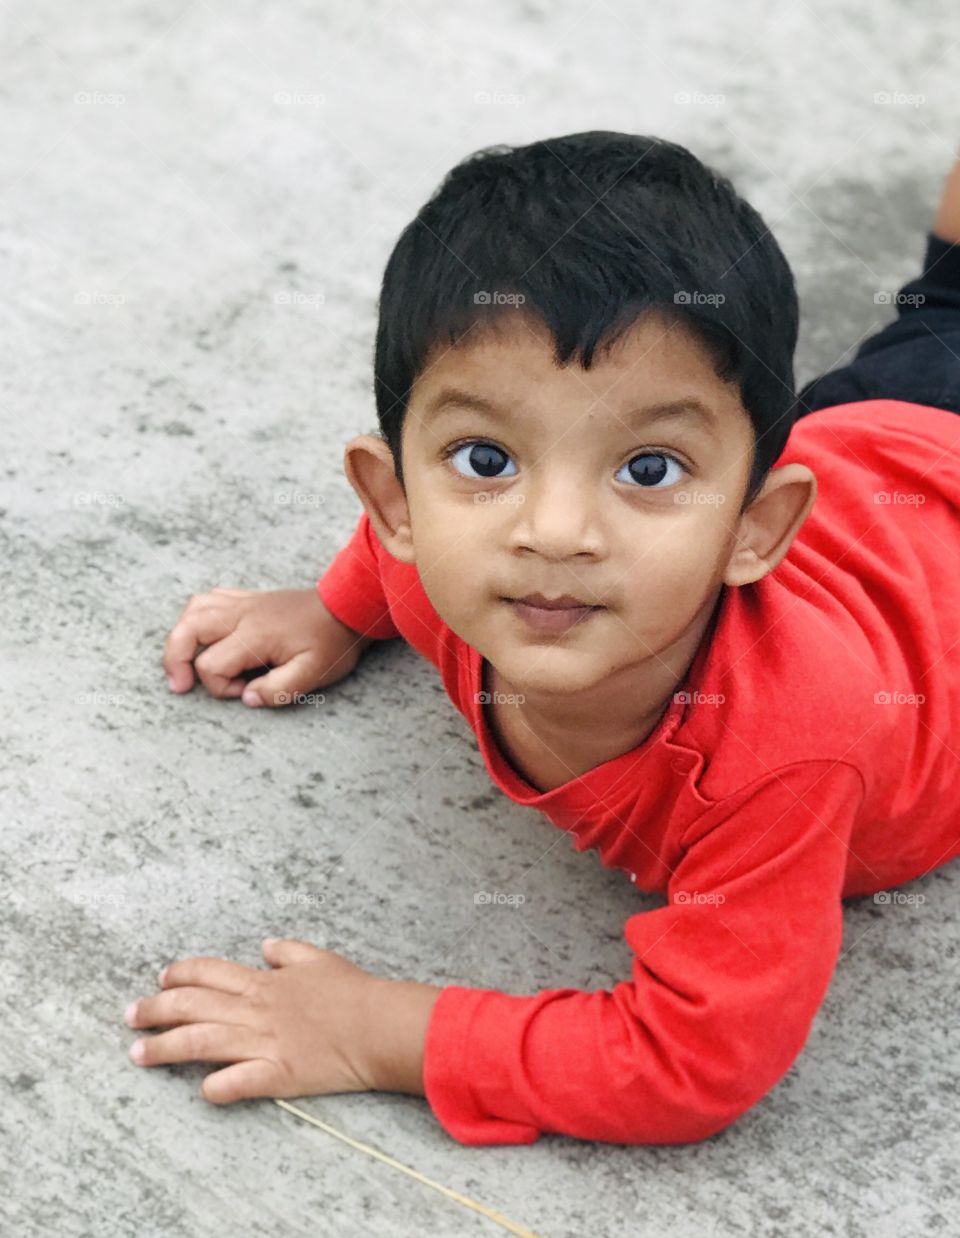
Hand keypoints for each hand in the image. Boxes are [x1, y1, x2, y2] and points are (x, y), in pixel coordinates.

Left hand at [124, 939, 385, 1102]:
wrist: (379, 1025)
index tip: (160, 980)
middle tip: (130, 1017)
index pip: (208, 973)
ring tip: (138, 1055)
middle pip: (191, 1006)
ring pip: (200, 1042)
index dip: (180, 975)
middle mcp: (255, 1010)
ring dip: (164, 1048)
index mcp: (264, 982)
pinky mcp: (276, 1074)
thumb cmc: (354, 992)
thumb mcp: (320, 959)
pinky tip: (201, 1090)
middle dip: (154, 1010)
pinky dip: (214, 1087)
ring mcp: (262, 1043)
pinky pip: (235, 1082)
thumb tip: (265, 947)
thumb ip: (289, 951)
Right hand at [163, 587, 373, 706]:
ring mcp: (244, 602)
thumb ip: (278, 690)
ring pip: (193, 609)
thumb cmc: (332, 642)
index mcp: (255, 635)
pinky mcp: (249, 598)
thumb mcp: (313, 674)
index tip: (247, 691)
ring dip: (181, 636)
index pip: (212, 664)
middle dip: (176, 660)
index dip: (221, 687)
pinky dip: (197, 616)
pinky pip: (210, 599)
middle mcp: (242, 614)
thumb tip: (247, 698)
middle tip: (179, 685)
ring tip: (184, 661)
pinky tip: (205, 634)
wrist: (348, 607)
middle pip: (187, 630)